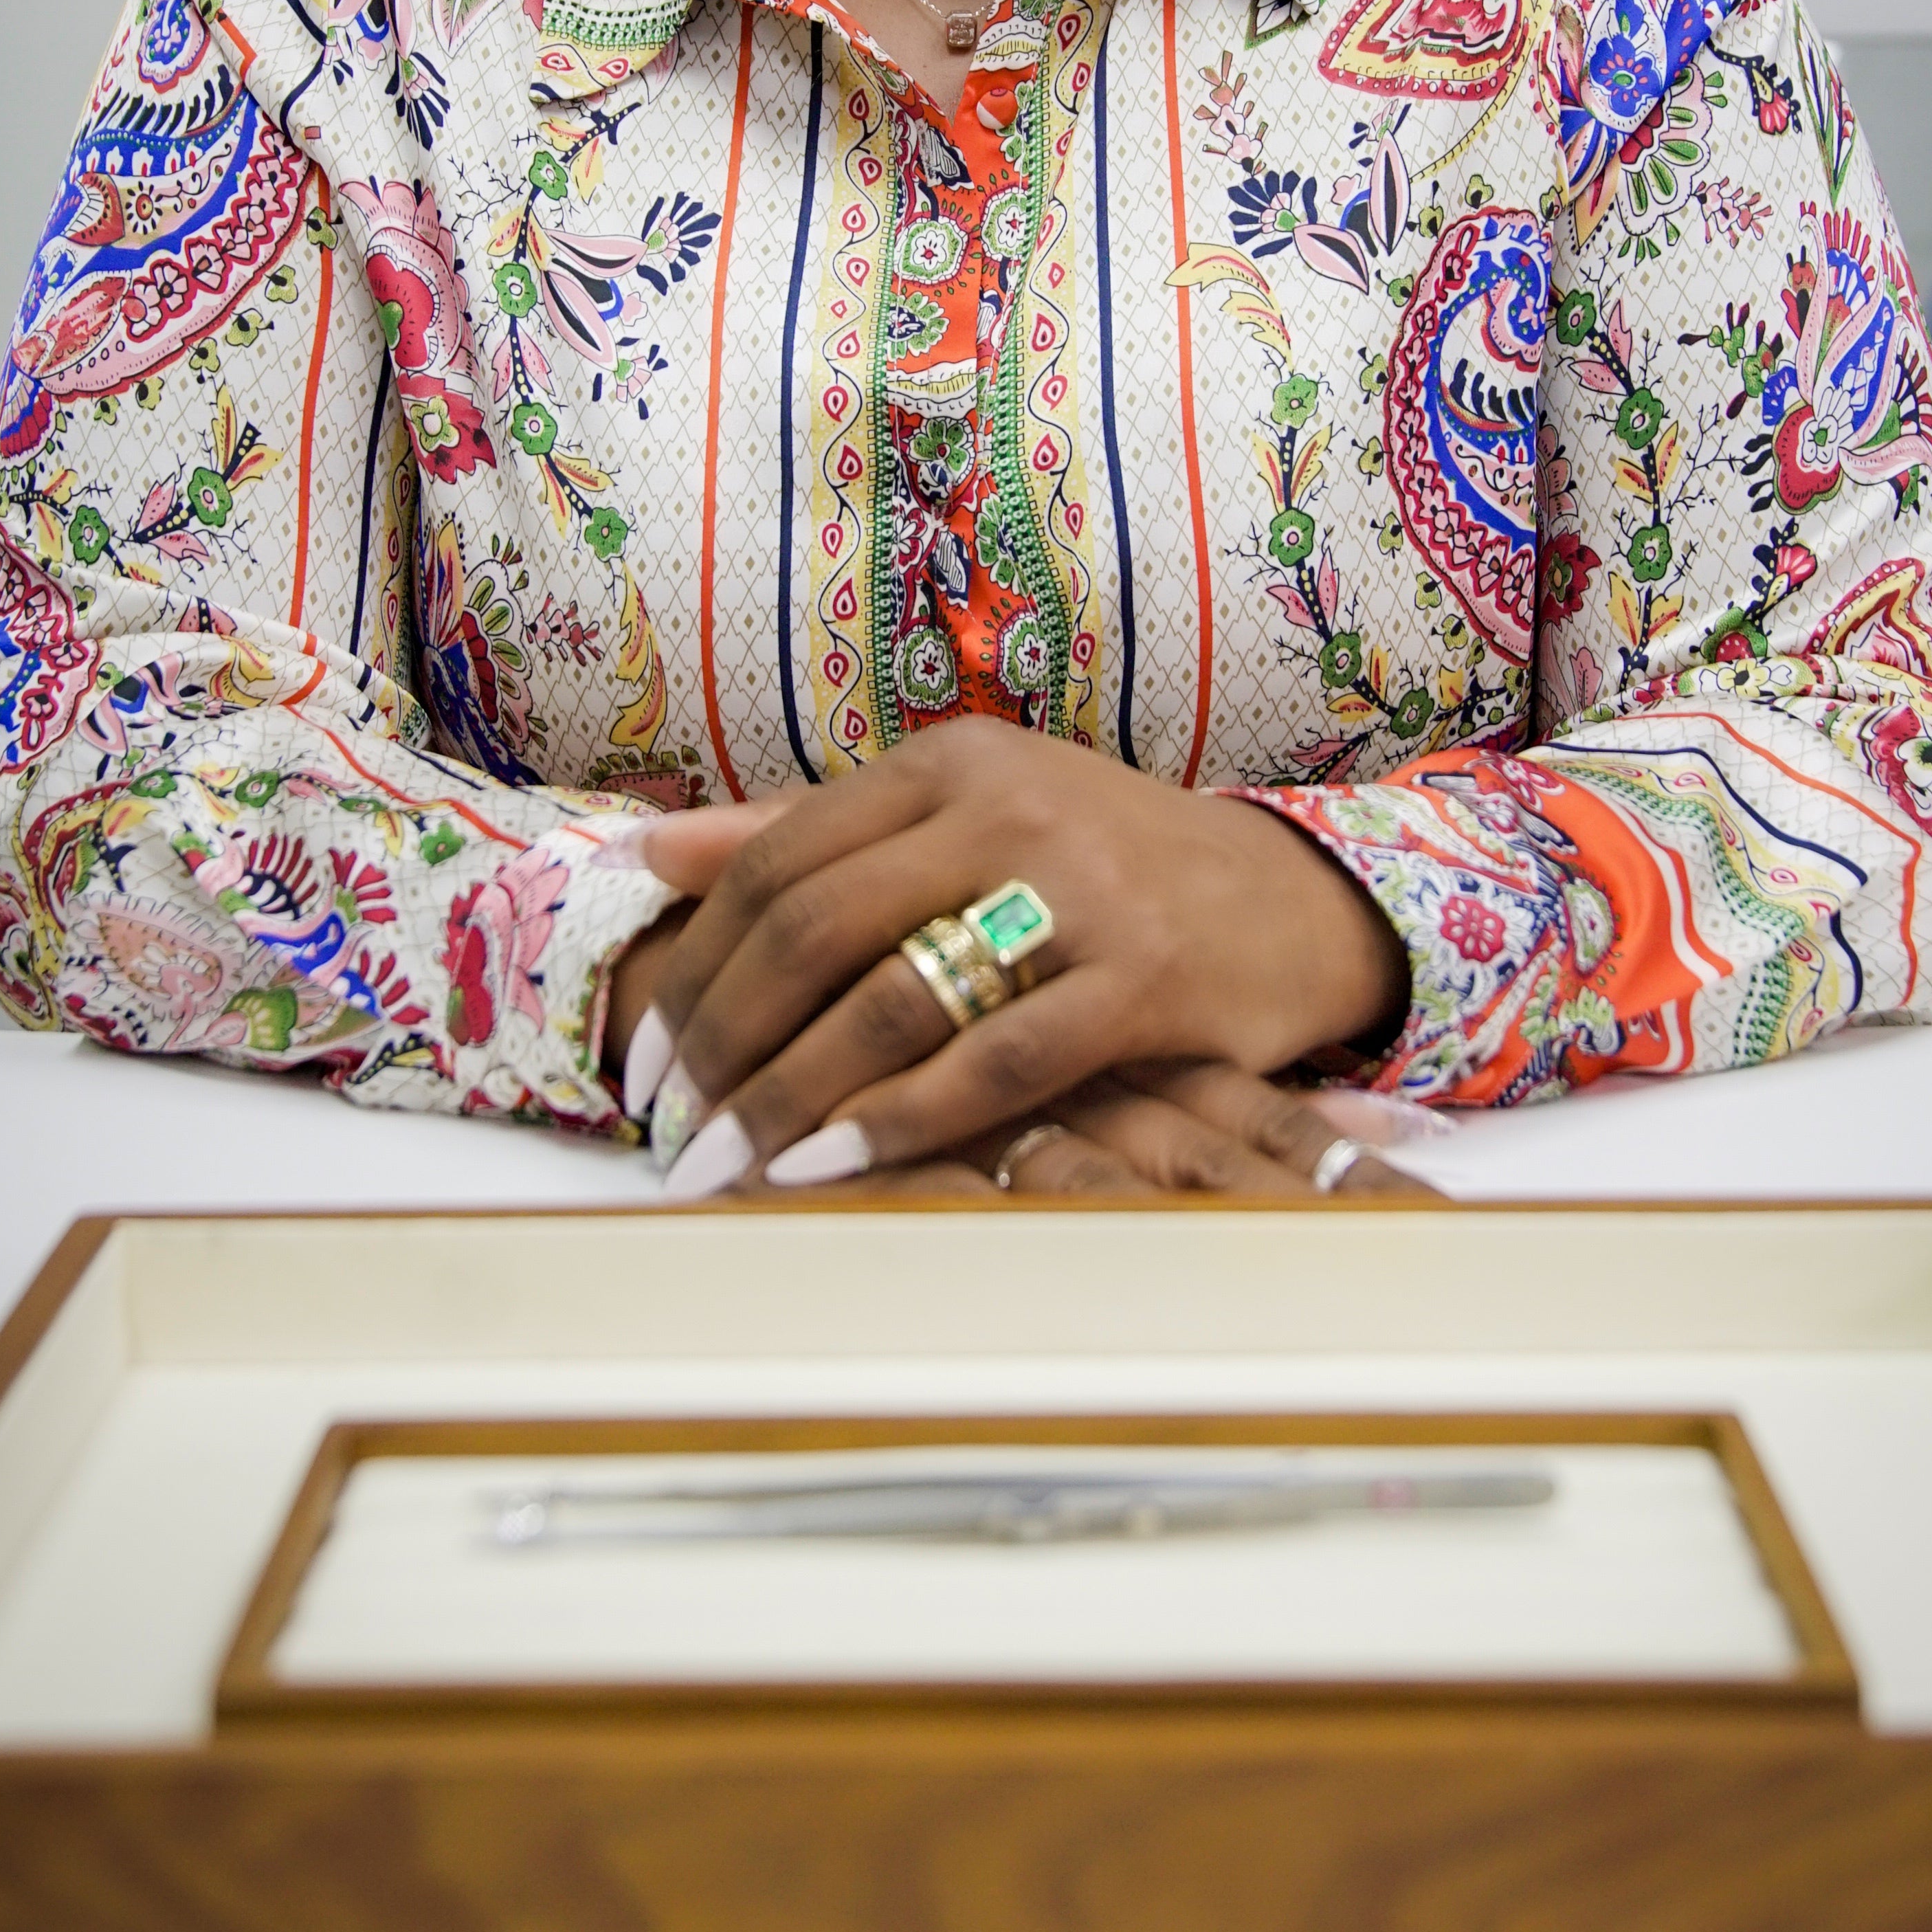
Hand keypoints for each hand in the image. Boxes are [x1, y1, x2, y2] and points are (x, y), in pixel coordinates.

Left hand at [622, 722, 1406, 1197]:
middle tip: (675, 1127)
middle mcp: (1008, 808)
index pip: (779, 859)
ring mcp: (1080, 889)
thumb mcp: (962, 819)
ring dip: (793, 1096)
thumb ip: (808, 833)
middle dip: (726, 1039)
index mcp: (951, 762)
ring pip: (893, 999)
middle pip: (816, 927)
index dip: (699, 965)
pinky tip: (837, 1169)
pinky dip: (903, 1122)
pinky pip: (996, 1061)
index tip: (649, 1058)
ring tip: (734, 1163)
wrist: (1282, 901)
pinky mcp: (1142, 977)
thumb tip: (651, 849)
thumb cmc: (1098, 867)